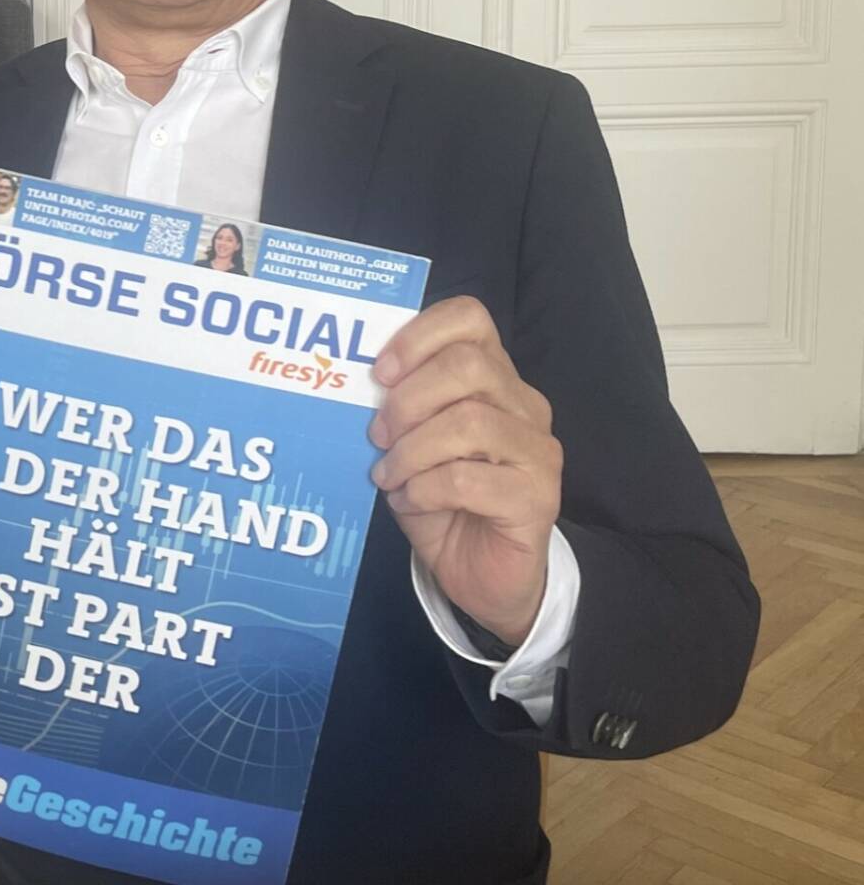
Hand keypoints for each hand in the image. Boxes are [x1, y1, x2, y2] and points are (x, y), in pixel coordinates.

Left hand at [368, 296, 561, 646]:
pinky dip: (425, 488)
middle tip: (378, 433)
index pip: (470, 318)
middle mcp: (523, 404)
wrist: (484, 576)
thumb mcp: (412, 446)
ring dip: (413, 450)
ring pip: (469, 422)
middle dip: (408, 399)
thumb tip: (356, 384)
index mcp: (494, 376)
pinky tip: (410, 501)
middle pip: (469, 366)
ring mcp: (536, 450)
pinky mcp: (538, 497)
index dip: (418, 335)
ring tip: (389, 474)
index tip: (378, 371)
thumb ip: (398, 409)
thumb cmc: (442, 501)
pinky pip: (468, 478)